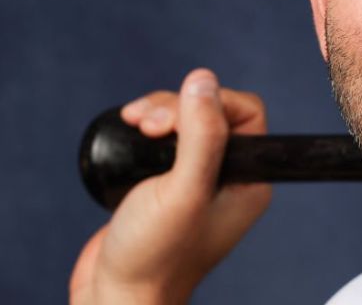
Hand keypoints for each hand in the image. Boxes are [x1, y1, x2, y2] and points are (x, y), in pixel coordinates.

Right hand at [69, 69, 272, 303]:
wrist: (113, 300)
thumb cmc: (153, 256)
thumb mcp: (183, 190)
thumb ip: (202, 135)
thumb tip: (204, 80)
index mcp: (248, 180)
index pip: (246, 113)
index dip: (210, 102)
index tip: (169, 122)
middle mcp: (227, 179)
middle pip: (211, 112)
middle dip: (175, 107)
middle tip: (146, 126)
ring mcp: (194, 183)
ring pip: (184, 122)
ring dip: (157, 113)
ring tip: (133, 125)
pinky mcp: (162, 187)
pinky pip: (161, 142)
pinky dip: (144, 130)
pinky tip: (128, 134)